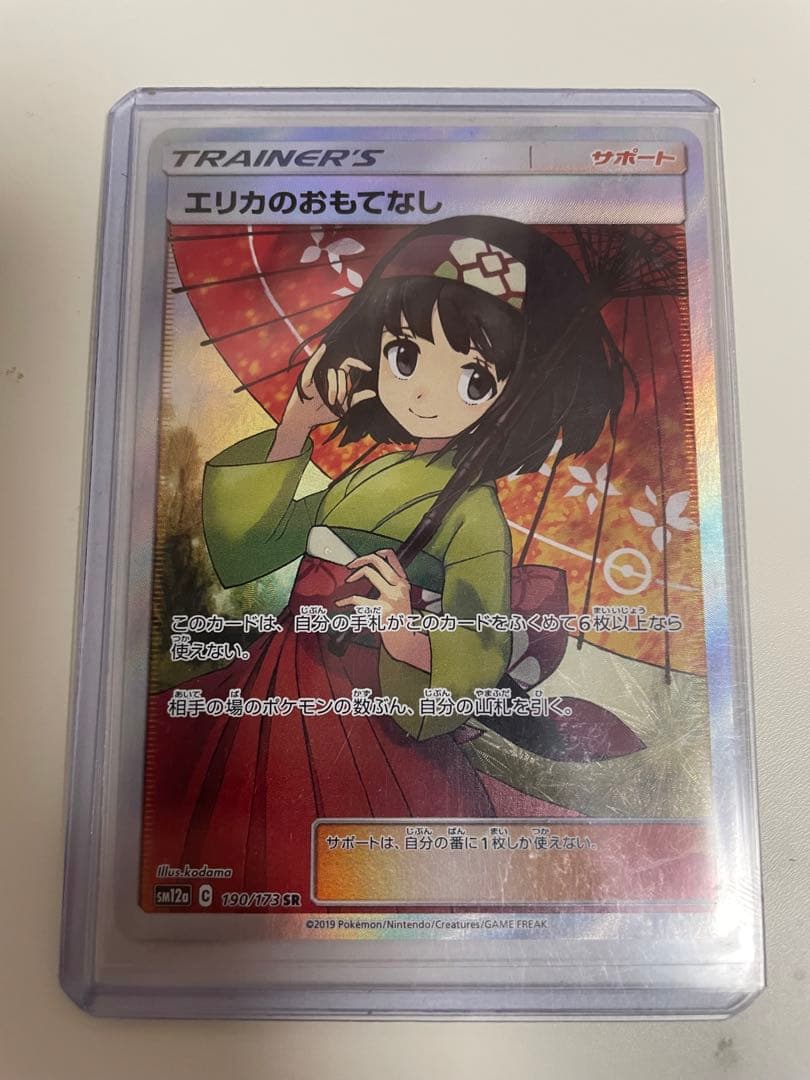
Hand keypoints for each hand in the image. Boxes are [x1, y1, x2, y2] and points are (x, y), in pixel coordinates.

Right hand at [269, 344, 375, 460]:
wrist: (305, 420)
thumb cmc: (322, 412)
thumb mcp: (343, 407)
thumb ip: (356, 398)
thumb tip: (373, 392)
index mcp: (336, 377)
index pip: (348, 364)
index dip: (358, 364)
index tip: (369, 368)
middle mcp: (327, 373)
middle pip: (342, 373)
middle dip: (343, 389)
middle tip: (339, 401)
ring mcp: (316, 374)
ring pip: (332, 374)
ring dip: (334, 390)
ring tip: (331, 402)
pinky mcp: (305, 378)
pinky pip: (313, 365)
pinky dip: (318, 356)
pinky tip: (324, 348)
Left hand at [335, 549, 411, 618]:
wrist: (405, 642)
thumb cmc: (399, 621)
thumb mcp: (401, 598)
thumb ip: (391, 585)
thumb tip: (370, 570)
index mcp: (404, 583)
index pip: (393, 557)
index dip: (378, 552)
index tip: (366, 556)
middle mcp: (400, 587)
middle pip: (378, 561)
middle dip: (360, 559)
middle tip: (350, 565)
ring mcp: (392, 597)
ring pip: (369, 573)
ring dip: (354, 576)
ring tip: (348, 581)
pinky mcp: (382, 610)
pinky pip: (358, 599)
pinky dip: (346, 600)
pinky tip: (340, 602)